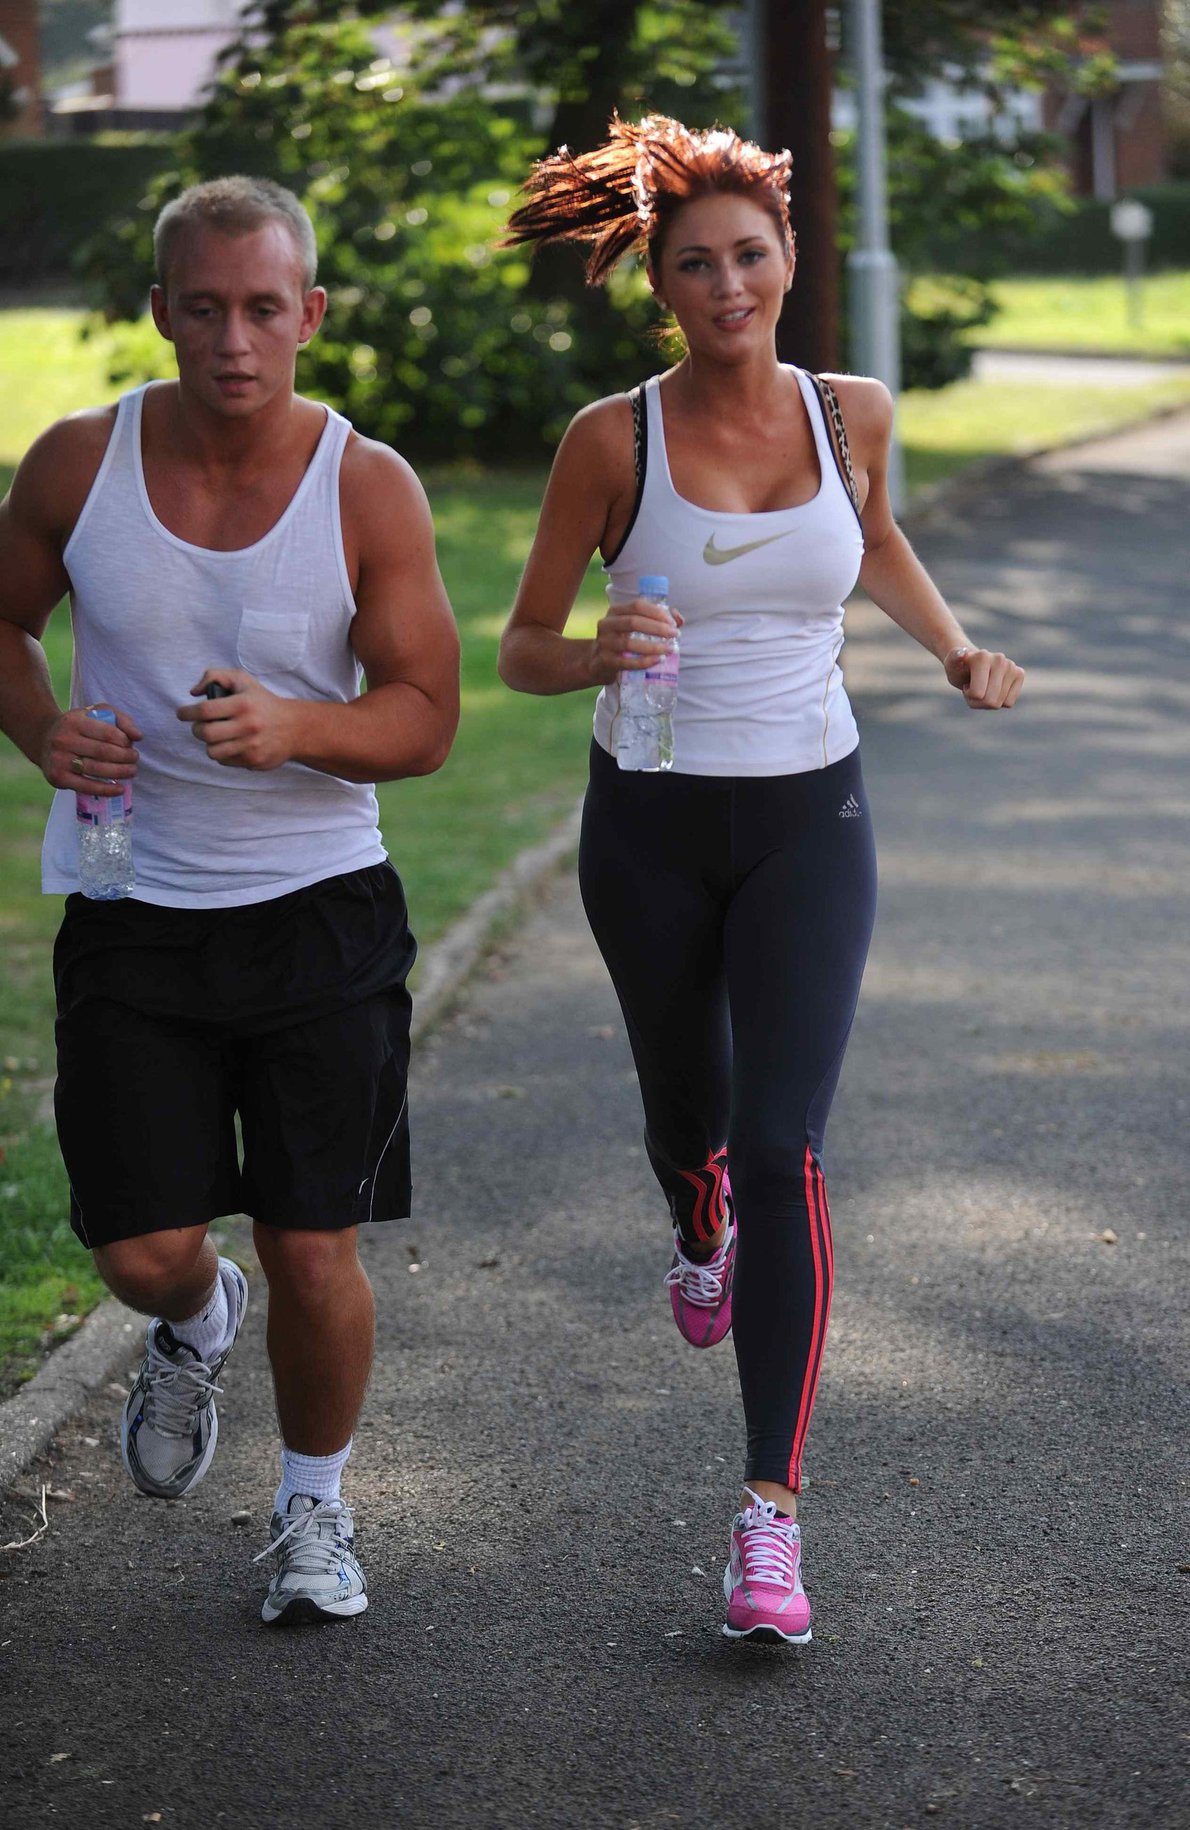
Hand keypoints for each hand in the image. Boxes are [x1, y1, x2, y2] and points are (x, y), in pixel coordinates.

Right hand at [41, 703, 141, 795]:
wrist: (44, 739)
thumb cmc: (78, 726)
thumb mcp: (96, 713)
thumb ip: (120, 719)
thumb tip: (138, 736)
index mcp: (74, 721)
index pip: (108, 733)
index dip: (125, 741)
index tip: (131, 745)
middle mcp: (63, 740)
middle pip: (104, 752)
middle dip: (126, 757)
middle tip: (135, 759)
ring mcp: (59, 760)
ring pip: (96, 769)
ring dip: (120, 772)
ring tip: (132, 771)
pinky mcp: (58, 777)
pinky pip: (86, 787)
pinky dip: (106, 790)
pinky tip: (120, 788)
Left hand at [177, 669, 300, 770]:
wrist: (295, 727)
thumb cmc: (263, 702)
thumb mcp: (243, 681)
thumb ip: (215, 676)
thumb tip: (194, 693)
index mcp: (243, 704)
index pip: (204, 711)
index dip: (187, 713)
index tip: (182, 713)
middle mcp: (248, 726)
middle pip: (205, 734)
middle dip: (197, 730)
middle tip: (201, 726)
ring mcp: (251, 746)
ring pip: (212, 751)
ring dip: (210, 744)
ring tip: (216, 736)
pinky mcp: (254, 761)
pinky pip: (225, 761)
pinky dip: (223, 753)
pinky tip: (231, 744)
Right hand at [588, 596, 681, 686]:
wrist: (598, 662)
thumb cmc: (622, 641)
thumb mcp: (635, 627)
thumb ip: (658, 620)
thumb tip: (678, 618)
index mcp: (615, 611)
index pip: (637, 606)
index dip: (656, 612)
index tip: (672, 622)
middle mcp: (607, 624)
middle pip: (633, 622)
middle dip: (658, 628)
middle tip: (675, 635)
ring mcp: (604, 643)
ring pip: (630, 643)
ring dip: (654, 646)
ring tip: (670, 649)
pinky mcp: (605, 661)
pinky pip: (626, 662)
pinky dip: (645, 661)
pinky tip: (658, 660)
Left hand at [943, 645, 1024, 708]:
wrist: (971, 666)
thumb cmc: (959, 670)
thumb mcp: (950, 667)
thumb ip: (952, 659)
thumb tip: (961, 653)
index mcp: (982, 657)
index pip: (977, 694)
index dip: (969, 695)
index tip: (966, 684)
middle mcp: (1000, 659)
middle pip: (990, 701)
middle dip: (978, 702)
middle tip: (974, 689)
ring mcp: (1011, 666)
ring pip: (999, 703)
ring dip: (988, 702)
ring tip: (983, 688)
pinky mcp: (1019, 674)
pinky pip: (1009, 703)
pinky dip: (1000, 701)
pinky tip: (994, 689)